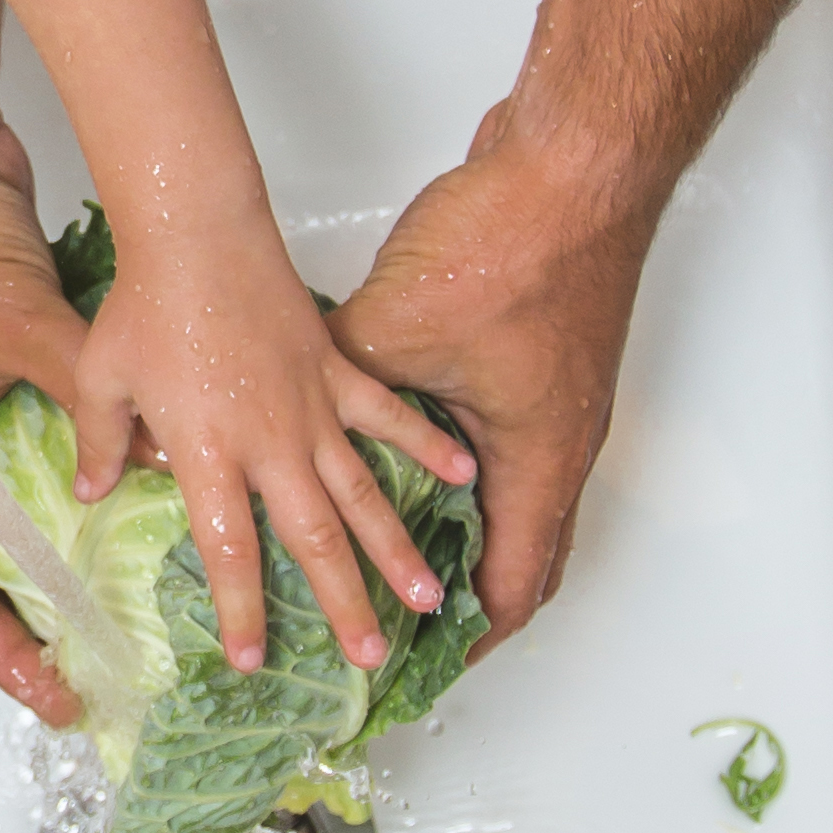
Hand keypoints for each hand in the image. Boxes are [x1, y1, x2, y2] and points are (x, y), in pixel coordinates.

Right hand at [0, 128, 93, 723]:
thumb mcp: (16, 327)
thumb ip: (91, 393)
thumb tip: (160, 443)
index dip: (0, 652)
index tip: (55, 689)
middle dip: (37, 621)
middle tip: (100, 662)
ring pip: (16, 510)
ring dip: (65, 555)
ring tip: (128, 595)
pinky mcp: (2, 366)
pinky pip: (44, 448)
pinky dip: (86, 479)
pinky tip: (141, 492)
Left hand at [71, 204, 473, 677]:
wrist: (197, 232)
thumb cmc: (145, 302)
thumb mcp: (100, 379)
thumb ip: (97, 443)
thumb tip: (89, 493)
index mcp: (208, 454)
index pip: (230, 552)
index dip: (242, 610)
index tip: (250, 658)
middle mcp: (270, 443)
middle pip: (316, 541)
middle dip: (345, 604)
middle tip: (371, 657)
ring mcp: (312, 407)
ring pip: (365, 494)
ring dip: (398, 550)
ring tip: (429, 599)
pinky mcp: (338, 369)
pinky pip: (391, 416)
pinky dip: (428, 445)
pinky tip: (464, 478)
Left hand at [327, 104, 661, 646]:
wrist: (575, 165)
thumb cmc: (509, 247)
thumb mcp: (389, 332)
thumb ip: (323, 386)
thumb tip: (257, 412)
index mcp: (534, 464)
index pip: (508, 591)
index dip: (461, 641)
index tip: (409, 667)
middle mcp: (556, 445)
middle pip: (516, 559)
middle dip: (456, 602)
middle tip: (397, 628)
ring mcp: (557, 401)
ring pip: (507, 499)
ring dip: (459, 533)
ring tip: (401, 561)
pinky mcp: (542, 357)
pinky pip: (501, 440)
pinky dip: (461, 466)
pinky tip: (415, 457)